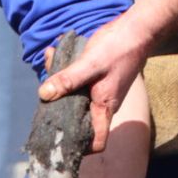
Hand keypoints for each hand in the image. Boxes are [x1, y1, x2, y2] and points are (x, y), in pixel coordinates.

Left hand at [37, 12, 154, 152]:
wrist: (136, 30)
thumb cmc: (119, 49)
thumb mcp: (91, 64)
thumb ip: (68, 80)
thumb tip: (43, 95)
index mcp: (104, 107)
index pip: (97, 141)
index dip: (81, 148)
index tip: (59, 140)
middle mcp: (101, 103)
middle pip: (77, 120)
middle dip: (58, 109)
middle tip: (41, 97)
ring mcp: (97, 91)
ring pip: (72, 96)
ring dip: (57, 84)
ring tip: (48, 63)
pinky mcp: (93, 78)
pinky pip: (74, 80)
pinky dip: (63, 70)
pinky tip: (54, 53)